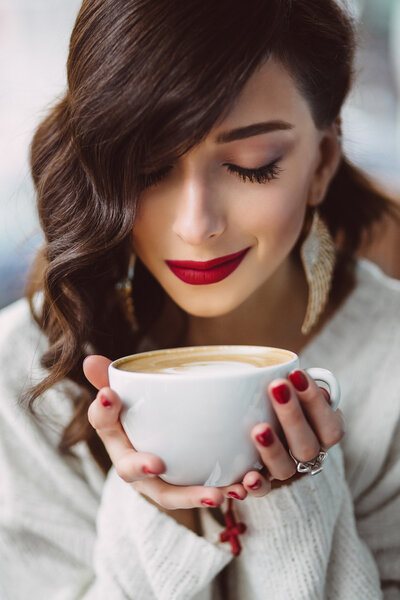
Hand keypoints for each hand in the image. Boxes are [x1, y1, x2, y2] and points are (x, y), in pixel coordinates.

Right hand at [83, 355, 248, 509]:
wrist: (159, 454)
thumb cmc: (140, 420)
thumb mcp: (127, 398)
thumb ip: (112, 378)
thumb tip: (89, 359)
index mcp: (116, 435)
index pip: (102, 422)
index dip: (103, 410)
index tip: (111, 395)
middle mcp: (132, 464)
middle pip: (129, 470)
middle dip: (140, 466)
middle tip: (156, 463)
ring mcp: (156, 484)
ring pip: (169, 495)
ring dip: (191, 496)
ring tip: (216, 493)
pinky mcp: (184, 492)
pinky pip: (199, 497)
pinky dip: (220, 493)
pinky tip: (240, 488)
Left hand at [243, 369, 344, 494]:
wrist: (274, 431)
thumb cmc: (286, 401)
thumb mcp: (299, 391)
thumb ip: (299, 385)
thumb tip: (303, 376)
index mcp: (325, 433)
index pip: (329, 423)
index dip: (315, 401)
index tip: (295, 373)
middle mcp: (310, 455)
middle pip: (306, 445)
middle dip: (292, 416)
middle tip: (276, 387)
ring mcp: (288, 471)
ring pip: (285, 468)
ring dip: (272, 449)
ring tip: (258, 429)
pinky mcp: (265, 482)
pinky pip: (262, 490)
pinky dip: (255, 486)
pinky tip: (245, 479)